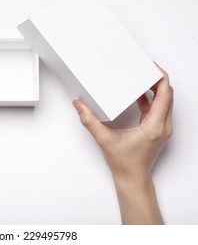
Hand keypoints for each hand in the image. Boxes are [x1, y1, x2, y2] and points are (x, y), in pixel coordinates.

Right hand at [72, 64, 172, 223]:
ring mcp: (161, 128)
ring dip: (155, 89)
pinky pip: (158, 109)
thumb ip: (89, 121)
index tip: (151, 67)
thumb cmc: (124, 164)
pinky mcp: (156, 130)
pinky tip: (138, 96)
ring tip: (141, 78)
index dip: (160, 77)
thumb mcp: (104, 140)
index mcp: (154, 126)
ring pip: (165, 102)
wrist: (132, 180)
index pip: (165, 94)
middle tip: (144, 68)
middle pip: (167, 95)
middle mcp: (162, 126)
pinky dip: (150, 100)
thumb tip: (79, 105)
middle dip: (157, 79)